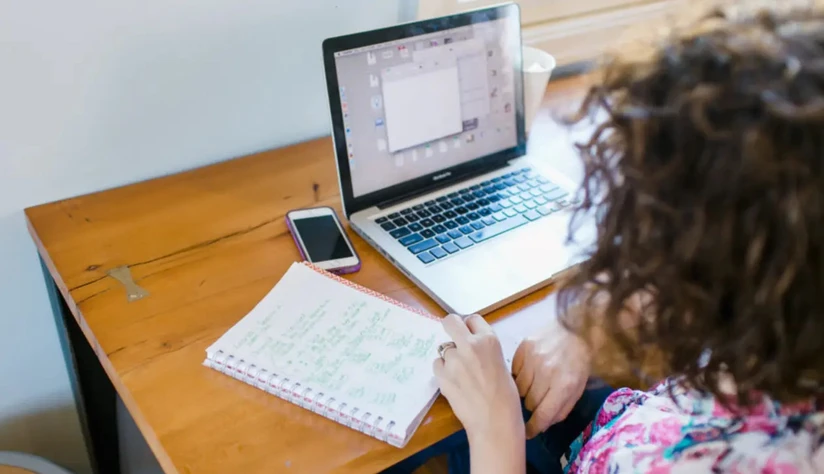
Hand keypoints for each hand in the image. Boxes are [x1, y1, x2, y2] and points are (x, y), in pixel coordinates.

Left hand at [433, 314, 523, 441]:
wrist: (495, 421)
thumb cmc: (505, 397)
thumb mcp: (501, 364)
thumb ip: (485, 351)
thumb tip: (472, 348)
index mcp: (489, 340)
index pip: (473, 319)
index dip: (470, 328)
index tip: (470, 335)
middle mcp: (470, 345)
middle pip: (450, 321)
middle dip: (451, 327)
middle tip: (454, 339)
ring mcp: (454, 359)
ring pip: (443, 349)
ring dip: (449, 358)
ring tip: (460, 375)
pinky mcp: (442, 375)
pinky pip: (437, 365)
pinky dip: (442, 371)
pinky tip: (454, 383)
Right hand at [512, 316, 590, 437]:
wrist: (578, 327)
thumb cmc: (580, 360)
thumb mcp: (579, 387)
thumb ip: (562, 408)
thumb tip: (544, 423)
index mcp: (564, 385)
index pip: (542, 415)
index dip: (533, 427)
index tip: (528, 432)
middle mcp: (546, 372)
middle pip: (529, 402)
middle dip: (534, 405)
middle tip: (540, 398)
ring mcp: (533, 358)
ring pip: (519, 387)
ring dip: (526, 389)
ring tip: (536, 382)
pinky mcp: (524, 346)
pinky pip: (514, 370)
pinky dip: (520, 374)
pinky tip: (530, 369)